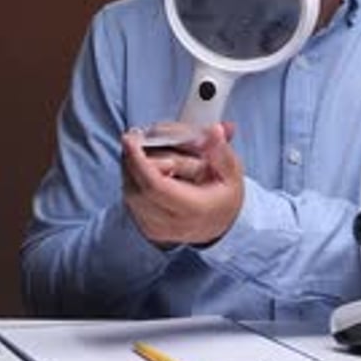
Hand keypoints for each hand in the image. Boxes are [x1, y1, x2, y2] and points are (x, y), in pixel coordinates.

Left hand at [122, 122, 242, 245]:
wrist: (219, 224)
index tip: (130, 139)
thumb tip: (216, 130)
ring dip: (131, 166)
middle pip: (137, 187)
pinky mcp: (146, 228)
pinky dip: (132, 178)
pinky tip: (144, 166)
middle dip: (133, 158)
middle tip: (138, 136)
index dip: (138, 162)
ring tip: (143, 149)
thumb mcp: (231, 170)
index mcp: (195, 209)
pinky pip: (129, 198)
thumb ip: (220, 149)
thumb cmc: (224, 194)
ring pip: (129, 191)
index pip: (156, 186)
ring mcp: (156, 229)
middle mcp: (173, 224)